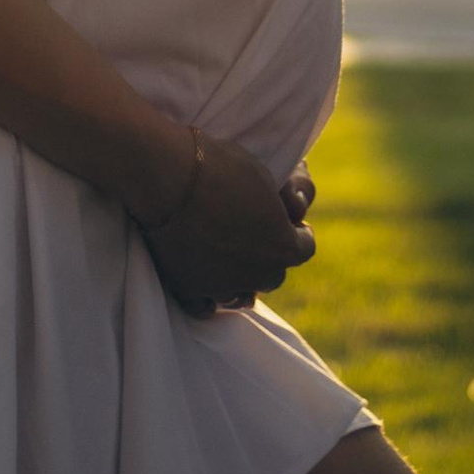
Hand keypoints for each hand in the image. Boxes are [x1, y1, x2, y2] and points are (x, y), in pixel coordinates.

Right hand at [138, 130, 316, 316]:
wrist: (169, 177)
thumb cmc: (220, 166)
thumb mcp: (262, 176)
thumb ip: (275, 204)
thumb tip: (276, 212)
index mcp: (283, 247)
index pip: (305, 248)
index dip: (298, 233)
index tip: (290, 222)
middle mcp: (258, 274)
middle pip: (274, 275)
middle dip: (269, 258)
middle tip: (255, 237)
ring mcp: (223, 285)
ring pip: (240, 295)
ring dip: (240, 279)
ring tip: (229, 260)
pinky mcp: (188, 289)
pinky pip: (204, 306)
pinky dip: (208, 297)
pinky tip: (207, 285)